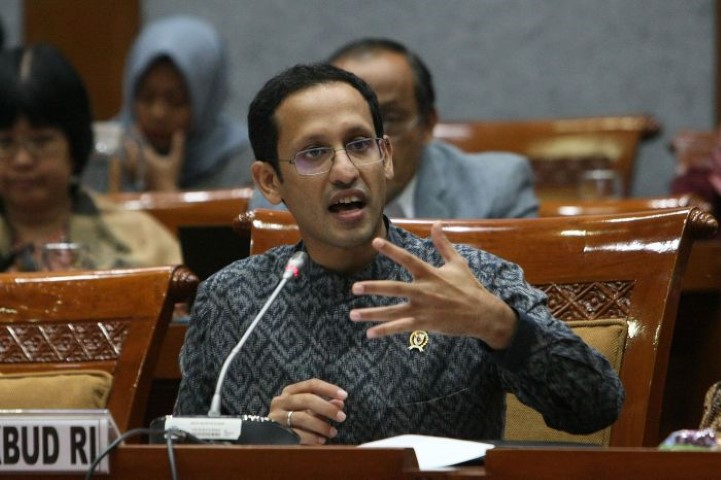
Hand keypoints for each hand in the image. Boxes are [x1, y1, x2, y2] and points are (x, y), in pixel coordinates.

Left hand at [123, 128, 184, 190]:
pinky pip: (128, 170)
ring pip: (127, 160)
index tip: (134, 126)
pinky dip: (126, 165)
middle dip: (128, 143)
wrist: (164, 193)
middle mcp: (141, 163)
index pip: (141, 142)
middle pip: (131, 150)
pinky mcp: (137, 179)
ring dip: (125, 153)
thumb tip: (180, 132)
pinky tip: (125, 164)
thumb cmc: (171, 177)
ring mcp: (138, 172)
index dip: (137, 133)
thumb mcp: (176, 160)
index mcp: (148, 157)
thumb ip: (178, 146)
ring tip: (122, 149)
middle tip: (124, 136)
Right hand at [267, 378, 346, 444]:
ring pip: (302, 417)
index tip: (344, 396)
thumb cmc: (292, 421)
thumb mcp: (308, 411)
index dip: (329, 389)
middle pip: (307, 399)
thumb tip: (340, 403)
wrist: (268, 437)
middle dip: (327, 408)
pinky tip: (321, 441)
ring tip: (333, 432)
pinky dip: (311, 437)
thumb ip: (324, 405)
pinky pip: (296, 433)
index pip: (312, 384)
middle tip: (342, 417)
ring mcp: (276, 416)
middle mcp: (281, 400)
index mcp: (291, 391)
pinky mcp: (274, 431)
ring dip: (321, 425)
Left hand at [349, 222, 517, 349]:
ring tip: (353, 314)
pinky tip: (370, 333)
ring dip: (372, 313)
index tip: (374, 242)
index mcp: (430, 274)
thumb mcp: (457, 263)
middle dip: (374, 288)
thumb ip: (443, 244)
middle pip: (395, 288)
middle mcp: (424, 291)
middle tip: (355, 287)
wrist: (482, 314)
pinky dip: (385, 330)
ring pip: (393, 312)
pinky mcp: (425, 324)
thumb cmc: (470, 287)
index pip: (407, 259)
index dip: (391, 250)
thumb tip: (436, 224)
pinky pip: (401, 327)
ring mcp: (423, 309)